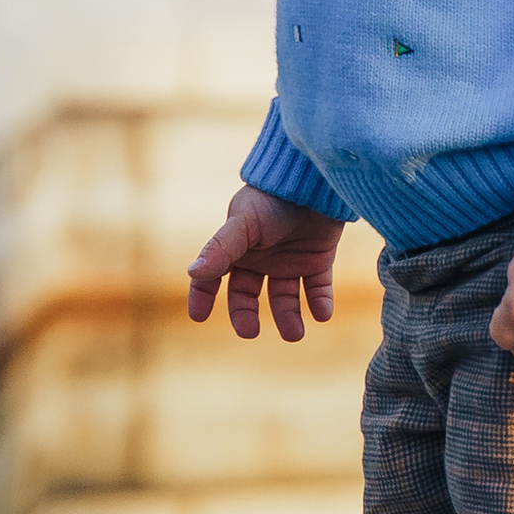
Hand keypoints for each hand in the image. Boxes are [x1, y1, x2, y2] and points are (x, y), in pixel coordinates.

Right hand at [185, 188, 344, 342]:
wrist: (315, 180)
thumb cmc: (273, 198)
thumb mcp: (243, 223)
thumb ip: (221, 248)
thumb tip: (192, 272)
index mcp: (237, 248)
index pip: (212, 278)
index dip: (201, 297)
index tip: (198, 317)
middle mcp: (261, 258)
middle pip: (246, 295)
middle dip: (246, 315)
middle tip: (250, 332)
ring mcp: (290, 261)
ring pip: (284, 298)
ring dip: (289, 317)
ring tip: (294, 334)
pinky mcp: (318, 260)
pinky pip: (317, 289)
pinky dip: (320, 303)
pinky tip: (321, 314)